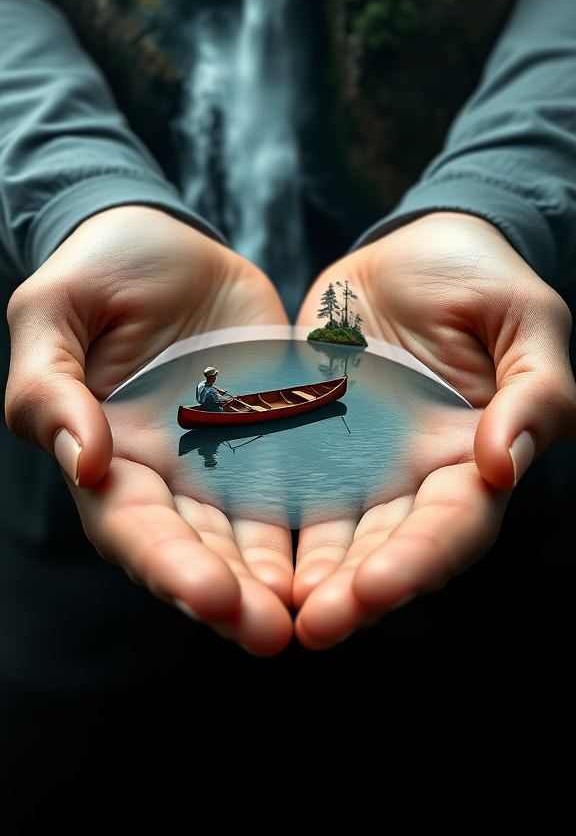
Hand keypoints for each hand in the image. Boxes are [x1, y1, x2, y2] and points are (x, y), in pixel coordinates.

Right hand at [6, 206, 293, 654]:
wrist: (167, 237)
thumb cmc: (96, 269)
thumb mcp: (53, 313)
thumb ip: (51, 389)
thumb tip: (86, 463)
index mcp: (106, 456)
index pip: (133, 527)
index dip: (169, 566)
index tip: (213, 596)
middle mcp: (165, 473)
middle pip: (196, 550)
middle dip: (232, 595)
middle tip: (273, 633)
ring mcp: (222, 458)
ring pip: (250, 535)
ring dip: (278, 578)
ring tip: (318, 613)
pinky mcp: (273, 434)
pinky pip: (297, 486)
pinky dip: (316, 525)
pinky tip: (348, 555)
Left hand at [293, 212, 575, 648]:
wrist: (412, 245)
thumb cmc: (481, 276)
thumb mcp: (527, 320)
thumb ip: (534, 392)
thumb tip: (505, 465)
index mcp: (475, 455)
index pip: (454, 524)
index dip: (419, 560)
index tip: (374, 588)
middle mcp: (416, 473)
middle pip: (388, 547)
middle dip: (354, 591)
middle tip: (312, 625)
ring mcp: (360, 460)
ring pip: (333, 533)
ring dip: (305, 576)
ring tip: (266, 609)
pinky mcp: (309, 437)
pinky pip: (284, 485)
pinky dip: (264, 523)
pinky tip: (233, 551)